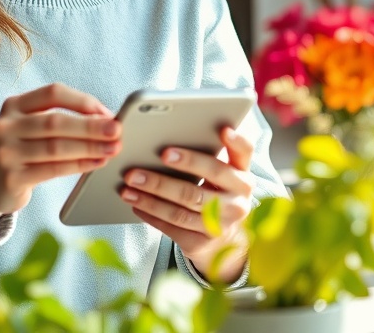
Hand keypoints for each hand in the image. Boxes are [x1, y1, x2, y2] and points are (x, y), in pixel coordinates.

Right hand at [0, 84, 121, 233]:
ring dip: (90, 148)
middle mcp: (7, 126)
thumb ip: (58, 118)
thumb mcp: (27, 125)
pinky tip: (96, 163)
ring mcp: (7, 153)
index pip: (52, 93)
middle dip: (91, 126)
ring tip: (113, 149)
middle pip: (55, 122)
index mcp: (14, 105)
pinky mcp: (12, 178)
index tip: (106, 112)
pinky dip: (79, 166)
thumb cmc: (19, 148)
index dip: (82, 101)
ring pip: (56, 148)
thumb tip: (105, 118)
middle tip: (117, 130)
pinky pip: (53, 170)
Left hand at [119, 125, 253, 282]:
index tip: (222, 129)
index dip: (235, 142)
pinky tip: (136, 203)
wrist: (225, 240)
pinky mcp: (202, 243)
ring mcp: (221, 226)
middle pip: (200, 187)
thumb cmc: (215, 194)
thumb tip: (172, 133)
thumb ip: (209, 156)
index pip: (245, 155)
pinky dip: (151, 213)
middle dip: (169, 175)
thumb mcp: (222, 176)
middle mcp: (237, 203)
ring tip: (129, 185)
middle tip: (147, 163)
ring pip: (181, 210)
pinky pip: (172, 227)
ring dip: (151, 197)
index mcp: (243, 177)